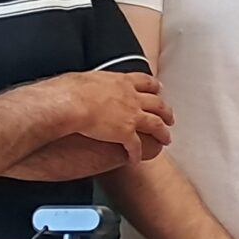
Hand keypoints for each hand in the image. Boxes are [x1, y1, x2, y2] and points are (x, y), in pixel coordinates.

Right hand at [60, 69, 174, 159]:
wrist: (69, 103)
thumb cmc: (69, 90)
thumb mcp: (85, 78)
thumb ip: (92, 83)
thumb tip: (84, 85)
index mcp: (122, 81)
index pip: (145, 82)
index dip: (155, 87)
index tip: (159, 90)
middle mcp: (132, 97)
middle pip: (157, 104)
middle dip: (166, 112)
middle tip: (169, 117)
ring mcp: (132, 115)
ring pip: (155, 125)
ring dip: (163, 133)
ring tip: (166, 139)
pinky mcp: (126, 133)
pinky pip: (136, 147)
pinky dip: (137, 154)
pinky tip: (136, 160)